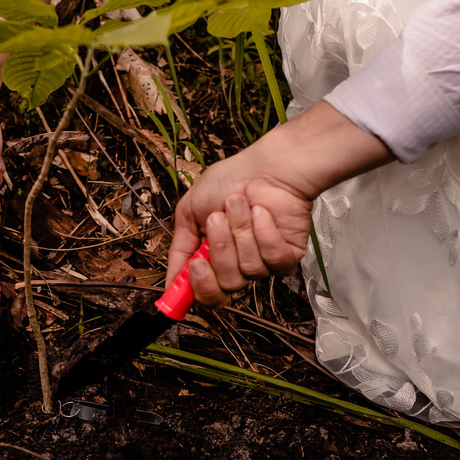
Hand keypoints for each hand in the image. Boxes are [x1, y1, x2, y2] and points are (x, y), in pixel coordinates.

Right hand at [166, 101, 394, 306]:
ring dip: (241, 231)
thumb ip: (179, 248)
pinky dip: (264, 232)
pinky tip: (262, 212)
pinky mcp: (288, 256)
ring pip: (249, 270)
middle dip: (221, 249)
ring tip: (240, 205)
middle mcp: (238, 264)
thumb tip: (171, 280)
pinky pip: (273, 259)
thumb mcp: (189, 210)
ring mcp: (264, 262)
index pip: (207, 294)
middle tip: (217, 220)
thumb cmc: (232, 179)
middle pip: (227, 286)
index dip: (199, 287)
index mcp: (214, 258)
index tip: (195, 268)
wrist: (266, 165)